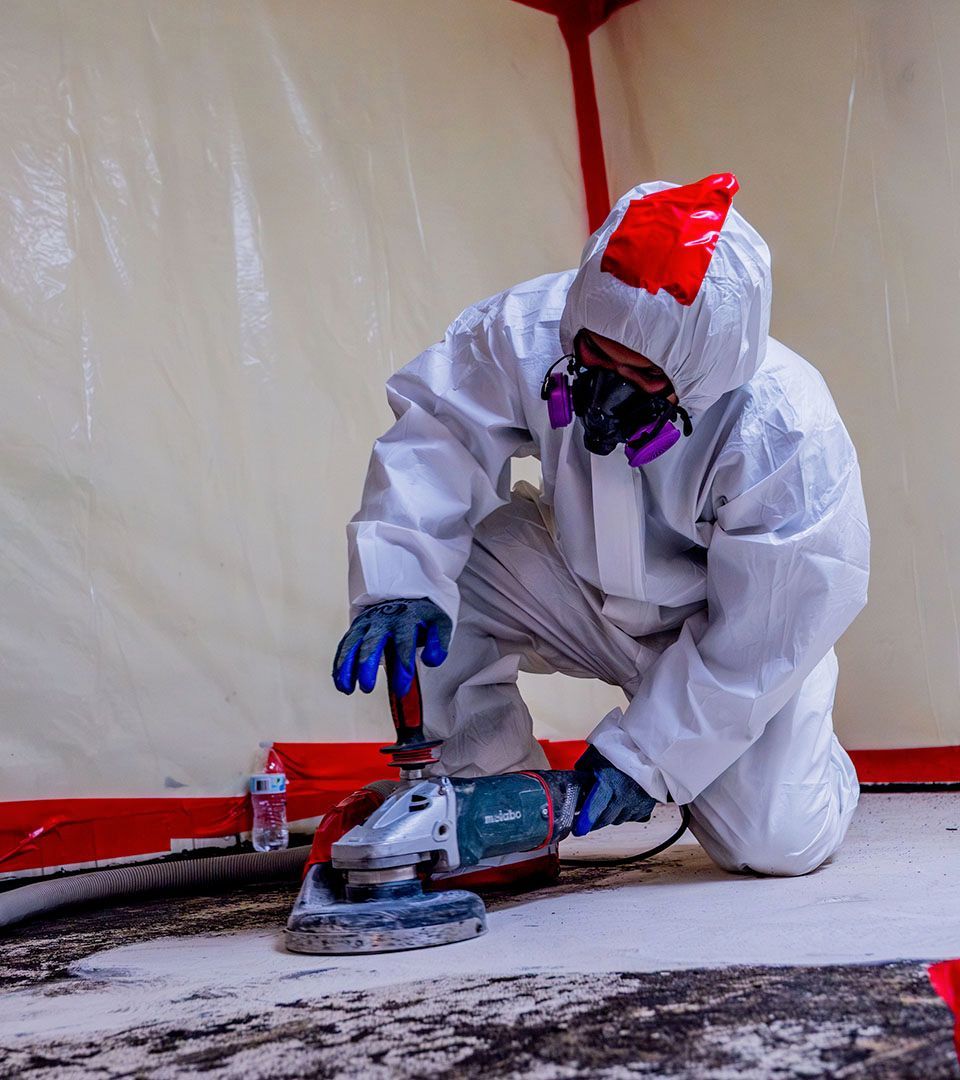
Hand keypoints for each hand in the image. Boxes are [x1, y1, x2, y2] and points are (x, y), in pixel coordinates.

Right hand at [332, 598, 451, 696]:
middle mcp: (382, 619)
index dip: (402, 667)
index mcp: (405, 618)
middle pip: (372, 643)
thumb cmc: (421, 613)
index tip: (401, 688)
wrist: (403, 591)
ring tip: (347, 689)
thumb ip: (439, 641)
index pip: (403, 643)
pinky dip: (340, 664)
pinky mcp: (356, 627)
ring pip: (353, 644)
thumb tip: (431, 660)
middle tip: (367, 687)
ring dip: (347, 667)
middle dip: (367, 666)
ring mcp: (366, 623)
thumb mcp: (439, 621)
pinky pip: (345, 646)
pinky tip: (341, 683)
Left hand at [572, 744, 656, 835]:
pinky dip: (626, 812)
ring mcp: (637, 802)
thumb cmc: (621, 748)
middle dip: (594, 820)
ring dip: (611, 815)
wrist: (648, 748)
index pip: (594, 808)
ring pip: (619, 820)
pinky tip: (623, 801)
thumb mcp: (595, 756)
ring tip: (609, 802)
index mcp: (608, 782)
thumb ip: (584, 772)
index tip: (578, 830)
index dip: (585, 822)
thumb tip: (574, 785)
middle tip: (586, 818)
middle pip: (605, 819)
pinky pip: (633, 817)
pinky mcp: (647, 805)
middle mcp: (624, 795)